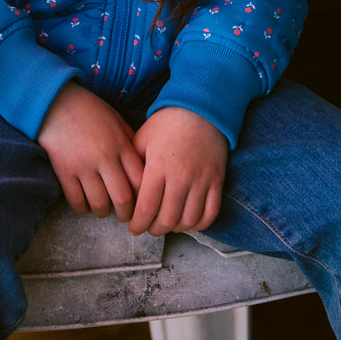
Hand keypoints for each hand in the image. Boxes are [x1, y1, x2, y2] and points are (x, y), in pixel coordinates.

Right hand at [38, 82, 143, 221]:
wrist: (54, 101)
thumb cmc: (87, 109)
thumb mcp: (115, 119)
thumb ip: (129, 140)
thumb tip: (143, 160)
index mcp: (121, 145)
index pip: (141, 180)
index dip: (144, 197)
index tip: (142, 203)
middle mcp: (105, 157)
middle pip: (123, 198)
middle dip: (126, 213)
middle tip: (125, 217)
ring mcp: (83, 165)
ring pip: (99, 203)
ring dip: (103, 212)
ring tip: (103, 210)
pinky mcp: (64, 170)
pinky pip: (76, 200)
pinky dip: (82, 208)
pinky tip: (84, 205)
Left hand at [129, 107, 227, 235]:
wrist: (200, 109)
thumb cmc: (166, 125)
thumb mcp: (142, 140)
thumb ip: (132, 166)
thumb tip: (123, 191)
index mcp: (158, 167)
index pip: (146, 208)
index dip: (138, 224)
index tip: (132, 228)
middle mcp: (181, 177)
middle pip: (167, 219)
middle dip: (154, 230)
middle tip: (147, 228)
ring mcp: (202, 180)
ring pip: (188, 220)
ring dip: (175, 229)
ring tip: (165, 225)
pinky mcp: (217, 181)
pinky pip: (210, 213)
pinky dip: (199, 224)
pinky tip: (187, 222)